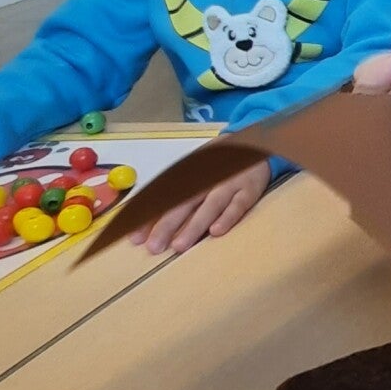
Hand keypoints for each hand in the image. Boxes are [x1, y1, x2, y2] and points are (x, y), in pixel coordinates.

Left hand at [129, 161, 269, 255]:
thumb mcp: (195, 171)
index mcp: (189, 174)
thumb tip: (146, 218)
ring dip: (194, 225)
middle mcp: (206, 178)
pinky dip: (228, 216)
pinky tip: (216, 231)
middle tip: (154, 248)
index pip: (165, 197)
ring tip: (179, 246)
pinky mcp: (249, 188)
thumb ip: (174, 193)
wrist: (255, 142)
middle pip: (183, 203)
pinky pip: (238, 204)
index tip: (135, 238)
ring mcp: (228, 182)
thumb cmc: (218, 164)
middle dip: (166, 226)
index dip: (149, 217)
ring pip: (210, 205)